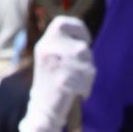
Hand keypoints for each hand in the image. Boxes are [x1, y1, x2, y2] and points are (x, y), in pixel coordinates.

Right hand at [18, 16, 95, 131]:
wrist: (42, 108)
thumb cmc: (52, 82)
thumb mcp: (52, 57)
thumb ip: (65, 46)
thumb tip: (85, 41)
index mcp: (44, 42)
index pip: (64, 23)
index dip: (79, 29)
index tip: (87, 41)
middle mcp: (46, 50)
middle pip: (82, 48)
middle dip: (88, 61)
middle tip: (85, 73)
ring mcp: (53, 65)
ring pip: (86, 64)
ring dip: (89, 76)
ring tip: (82, 84)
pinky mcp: (61, 81)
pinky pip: (84, 80)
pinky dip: (86, 88)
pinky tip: (80, 93)